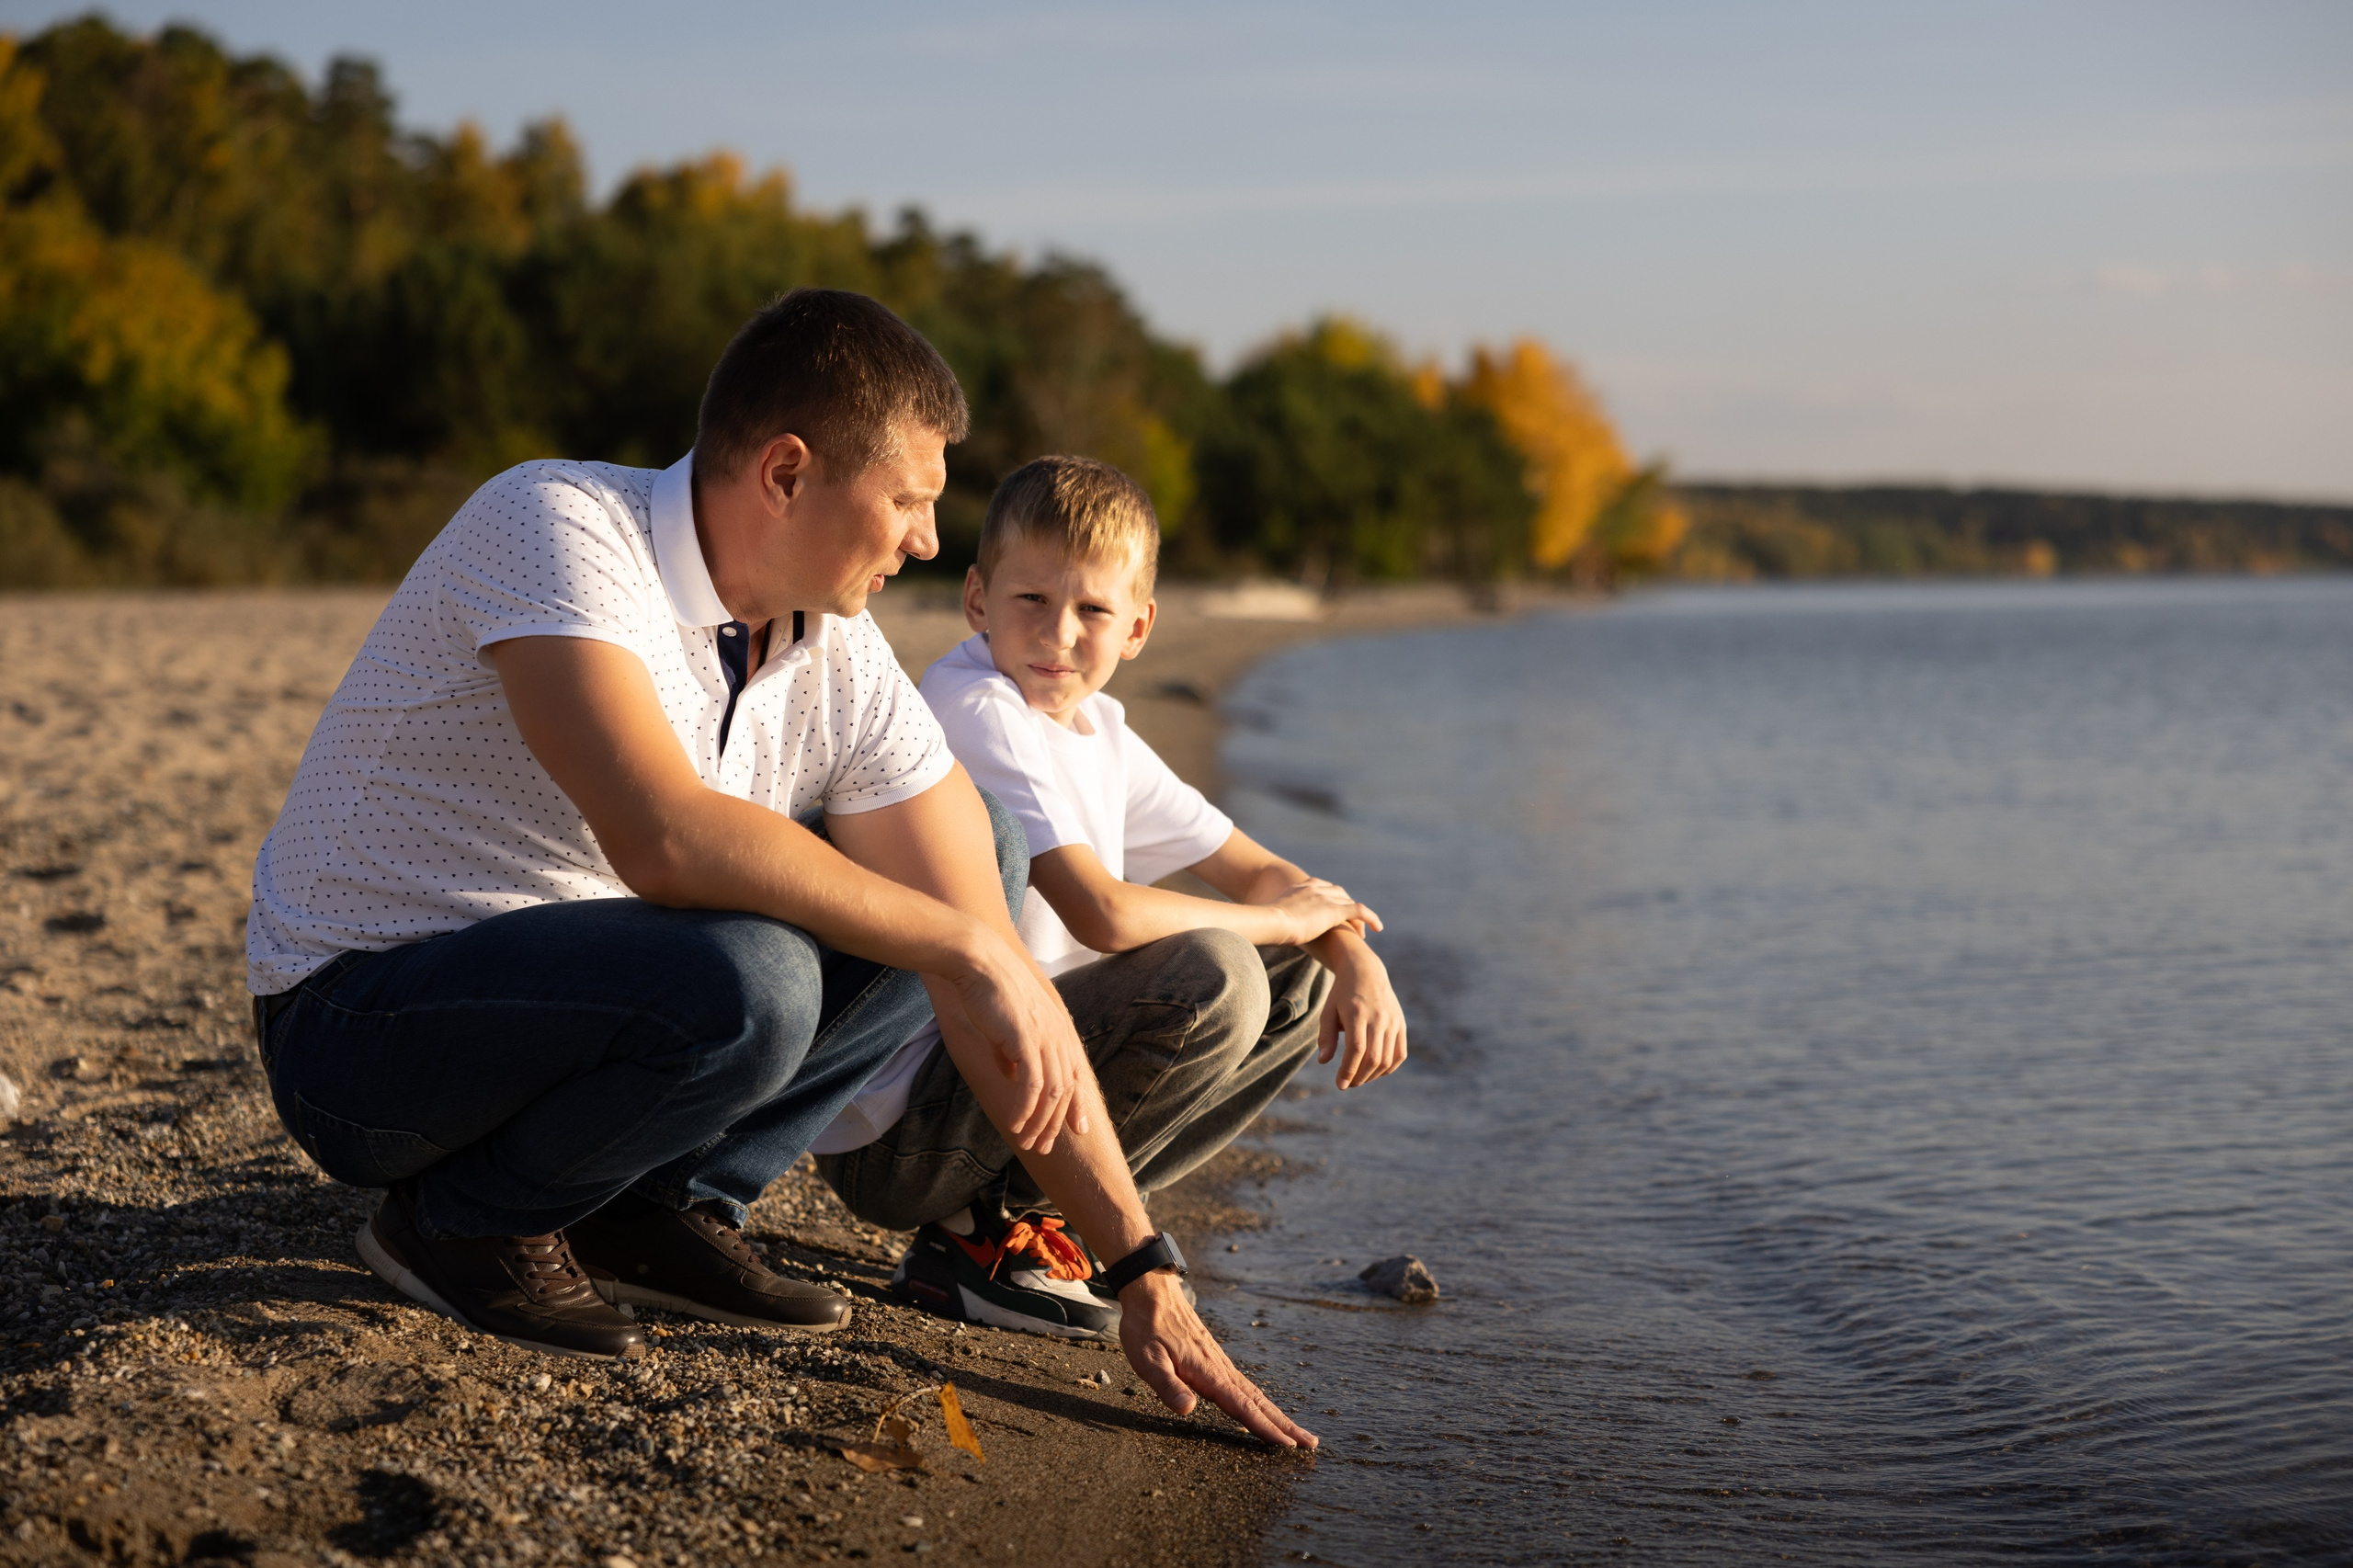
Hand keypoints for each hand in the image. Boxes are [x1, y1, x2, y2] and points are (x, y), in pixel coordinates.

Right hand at [944, 938, 1091, 1152]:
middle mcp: (1059, 1036)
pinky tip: (1015, 1124)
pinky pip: (1032, 1085)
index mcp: (1059, 1031)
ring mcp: (1045, 1038)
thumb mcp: (1007, 1027)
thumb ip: (1011, 1052)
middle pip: (1066, 1091)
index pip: (1076, 1075)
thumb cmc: (990, 991)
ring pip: (1051, 1094)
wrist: (980, 963)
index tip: (1078, 1129)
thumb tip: (1010, 1076)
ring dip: (1040, 1122)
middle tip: (1044, 1147)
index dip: (1078, 1104)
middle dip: (1056, 1123)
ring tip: (1028, 1142)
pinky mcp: (1027, 1040)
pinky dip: (1025, 1109)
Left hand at [1119, 1272, 1317, 1448]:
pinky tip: (1263, 1408)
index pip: (1243, 1407)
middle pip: (1259, 1402)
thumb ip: (1167, 1386)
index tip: (1288, 1445)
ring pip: (1256, 1394)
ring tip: (1296, 1432)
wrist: (1153, 1293)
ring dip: (1278, 1414)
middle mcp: (1221, 1369)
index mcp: (1208, 1373)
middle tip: (1311, 1443)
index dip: (1265, 1428)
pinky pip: (1245, 1385)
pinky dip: (1261, 1402)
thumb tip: (1187, 1410)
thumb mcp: (1147, 1360)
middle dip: (1285, 1425)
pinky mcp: (1216, 1359)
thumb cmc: (1146, 1328)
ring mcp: (1221, 1363)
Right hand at [1270, 878, 1382, 946]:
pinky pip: (1359, 911)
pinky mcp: (1334, 910)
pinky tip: (1378, 928)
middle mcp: (1315, 887)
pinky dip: (1370, 918)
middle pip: (1338, 893)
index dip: (1330, 899)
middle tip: (1349, 923)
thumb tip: (1267, 930)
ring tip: (1362, 932)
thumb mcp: (1270, 919)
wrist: (1270, 922)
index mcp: (1300, 887)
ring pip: (1349, 903)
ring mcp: (1326, 897)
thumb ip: (1275, 920)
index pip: (1322, 888)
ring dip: (1357, 916)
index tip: (1332, 911)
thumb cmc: (1265, 925)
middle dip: (1345, 906)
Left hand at [1319, 944, 1407, 1089]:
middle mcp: (1379, 1018)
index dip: (1348, 1070)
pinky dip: (1388, 1068)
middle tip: (1347, 1084)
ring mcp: (1393, 1022)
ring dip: (1372, 1075)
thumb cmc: (1342, 994)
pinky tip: (1375, 1071)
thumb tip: (1323, 1062)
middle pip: (1373, 1058)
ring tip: (1358, 1078)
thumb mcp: (1328, 1011)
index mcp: (1357, 1013)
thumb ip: (1326, 1036)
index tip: (1340, 1085)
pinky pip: (1399, 1054)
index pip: (1356, 1049)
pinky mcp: (1401, 1025)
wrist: (1365, 972)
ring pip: (1387, 1059)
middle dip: (1359, 1077)